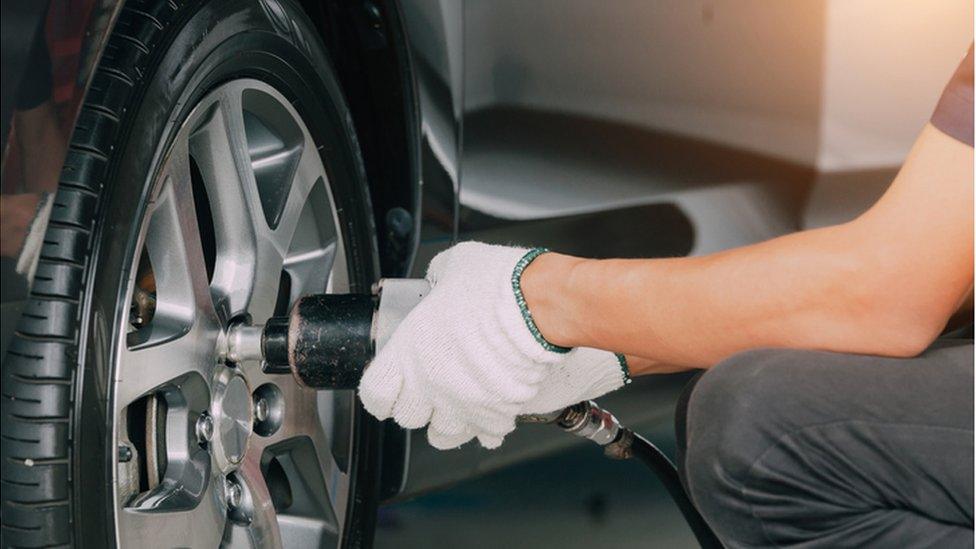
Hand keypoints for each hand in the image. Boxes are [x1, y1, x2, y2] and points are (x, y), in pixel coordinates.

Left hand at [358, 242, 628, 449]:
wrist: (537, 307)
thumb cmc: (495, 285)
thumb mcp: (452, 266)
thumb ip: (437, 280)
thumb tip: (440, 280)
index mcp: (409, 351)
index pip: (375, 394)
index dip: (381, 394)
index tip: (389, 390)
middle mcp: (431, 385)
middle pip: (409, 418)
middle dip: (418, 406)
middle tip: (430, 388)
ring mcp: (464, 404)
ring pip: (445, 436)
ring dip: (450, 422)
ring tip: (459, 404)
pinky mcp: (497, 413)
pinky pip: (487, 435)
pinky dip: (488, 426)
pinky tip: (493, 408)